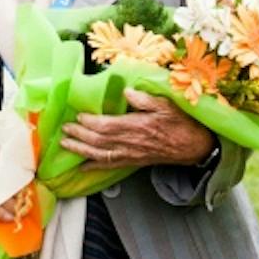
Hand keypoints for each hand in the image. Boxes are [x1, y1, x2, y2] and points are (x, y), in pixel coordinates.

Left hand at [60, 89, 214, 169]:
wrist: (194, 146)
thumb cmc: (180, 123)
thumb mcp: (167, 105)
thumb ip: (146, 99)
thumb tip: (128, 91)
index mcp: (138, 126)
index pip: (108, 126)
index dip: (91, 123)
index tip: (79, 116)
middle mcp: (131, 142)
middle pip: (100, 141)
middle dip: (79, 135)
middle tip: (64, 129)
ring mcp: (131, 154)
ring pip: (101, 154)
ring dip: (81, 150)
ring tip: (65, 144)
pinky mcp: (132, 161)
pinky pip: (110, 165)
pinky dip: (94, 166)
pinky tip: (81, 167)